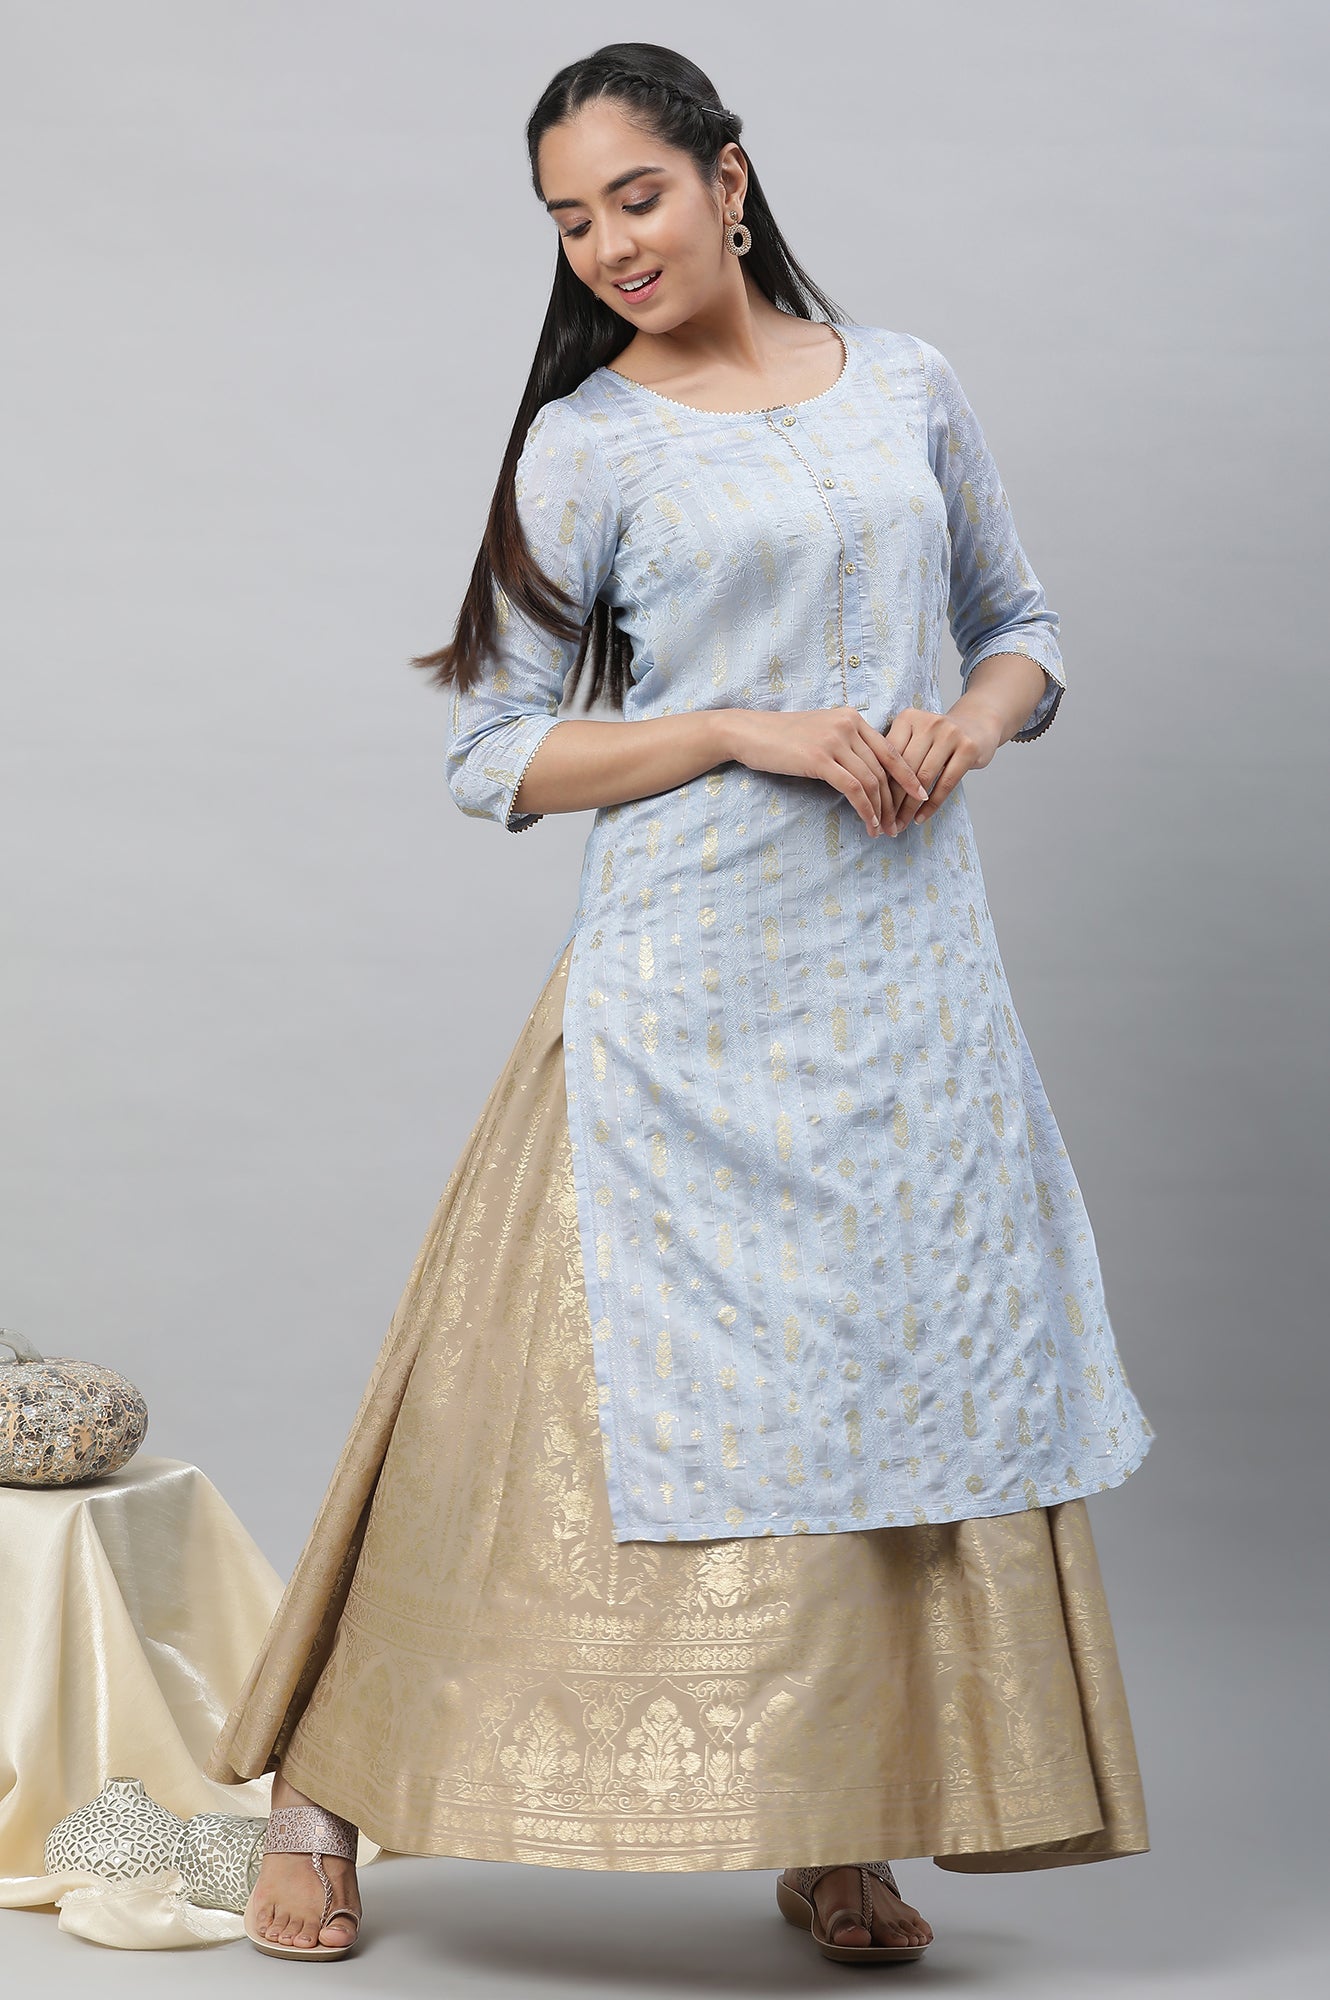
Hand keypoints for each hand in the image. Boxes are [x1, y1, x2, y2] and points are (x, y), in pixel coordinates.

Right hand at [720, 706, 929, 834]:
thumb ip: (846, 745)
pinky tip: (869, 823)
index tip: (920, 795)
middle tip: (899, 824)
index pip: (890, 750)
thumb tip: (867, 771)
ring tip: (884, 830)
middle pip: (884, 769)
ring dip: (881, 810)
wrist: (749, 732)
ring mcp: (834, 740)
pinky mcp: (819, 758)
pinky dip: (865, 808)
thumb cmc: (782, 738)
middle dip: (895, 800)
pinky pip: (853, 788)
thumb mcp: (821, 733)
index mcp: (852, 718)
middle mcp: (848, 725)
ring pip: (871, 780)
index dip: (908, 776)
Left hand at [878, 703, 1003, 832]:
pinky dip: (931, 805)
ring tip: (900, 825)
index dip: (879, 784)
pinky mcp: (968, 748)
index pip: (888, 756)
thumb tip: (868, 791)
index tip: (872, 808)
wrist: (977, 725)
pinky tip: (920, 818)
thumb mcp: (913, 738)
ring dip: (909, 807)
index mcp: (908, 718)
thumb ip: (894, 756)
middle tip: (884, 823)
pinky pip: (945, 783)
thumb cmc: (937, 739)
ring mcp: (950, 733)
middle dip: (892, 800)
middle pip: (904, 768)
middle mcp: (928, 722)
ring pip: (923, 778)